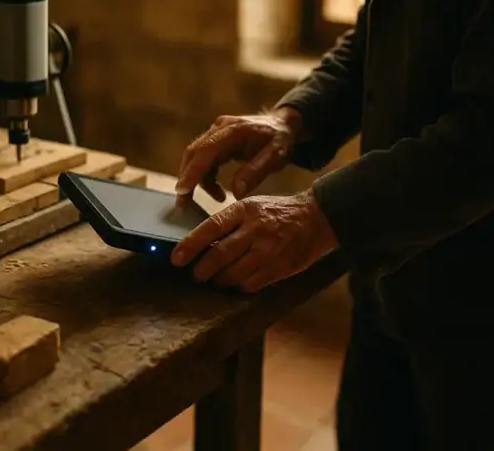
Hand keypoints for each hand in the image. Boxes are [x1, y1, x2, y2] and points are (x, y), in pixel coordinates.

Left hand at [170, 189, 336, 292]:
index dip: (190, 245)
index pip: (210, 228)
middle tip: (196, 275)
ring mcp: (269, 249)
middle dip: (202, 270)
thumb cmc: (276, 212)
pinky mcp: (280, 267)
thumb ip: (228, 223)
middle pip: (219, 255)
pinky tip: (238, 282)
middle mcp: (255, 229)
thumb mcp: (251, 207)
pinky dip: (240, 286)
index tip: (176, 258)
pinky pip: (252, 283)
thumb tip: (200, 243)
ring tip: (216, 279)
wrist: (316, 217)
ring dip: (220, 280)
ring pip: (234, 273)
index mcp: (244, 210)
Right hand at [175, 107, 303, 203]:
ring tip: (217, 198)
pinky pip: (203, 160)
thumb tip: (236, 193)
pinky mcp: (215, 139)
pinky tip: (218, 191)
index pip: (206, 150)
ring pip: (195, 157)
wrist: (282, 124)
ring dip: (197, 180)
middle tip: (183, 204)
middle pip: (193, 153)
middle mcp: (220, 128)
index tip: (182, 190)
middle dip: (186, 179)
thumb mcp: (275, 157)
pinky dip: (205, 177)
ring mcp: (215, 132)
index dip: (192, 171)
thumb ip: (255, 173)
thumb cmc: (280, 140)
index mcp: (234, 130)